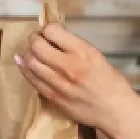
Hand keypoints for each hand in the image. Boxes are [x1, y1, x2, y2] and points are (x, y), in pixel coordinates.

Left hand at [14, 23, 139, 133]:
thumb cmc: (111, 82)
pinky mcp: (53, 97)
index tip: (49, 31)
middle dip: (34, 39)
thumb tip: (55, 37)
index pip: (52, 31)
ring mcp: (59, 83)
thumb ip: (75, 46)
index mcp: (82, 51)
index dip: (47, 28)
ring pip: (30, 62)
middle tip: (37, 40)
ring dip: (28, 54)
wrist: (115, 110)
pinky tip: (24, 64)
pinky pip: (32, 80)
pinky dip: (25, 69)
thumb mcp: (96, 56)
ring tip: (33, 53)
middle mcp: (68, 65)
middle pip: (36, 45)